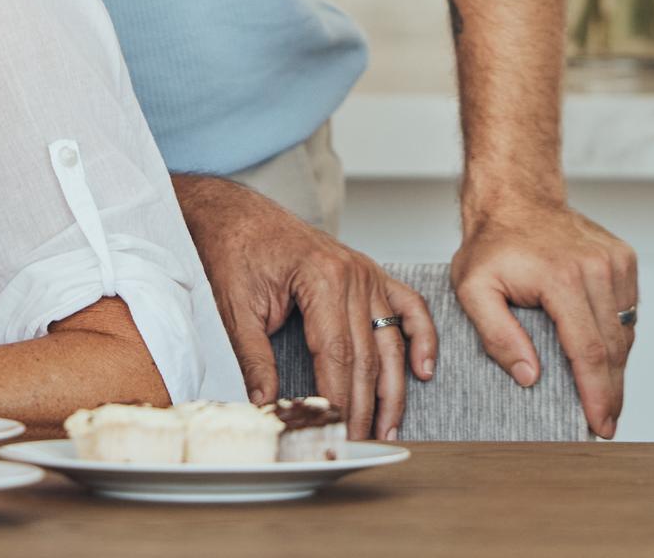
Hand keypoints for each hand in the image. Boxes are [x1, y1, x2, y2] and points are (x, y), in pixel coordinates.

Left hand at [175, 175, 433, 440]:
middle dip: (363, 405)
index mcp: (321, 278)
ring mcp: (365, 272)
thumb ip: (252, 358)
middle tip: (357, 440)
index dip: (338, 399)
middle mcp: (352, 274)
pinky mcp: (368, 273)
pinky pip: (407, 307)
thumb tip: (266, 404)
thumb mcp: (234, 306)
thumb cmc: (233, 249)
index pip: (337, 355)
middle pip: (367, 354)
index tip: (334, 431)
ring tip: (387, 425)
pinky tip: (421, 371)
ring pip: (390, 340)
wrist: (234, 213)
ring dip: (393, 388)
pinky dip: (420, 338)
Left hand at [452, 199, 636, 437]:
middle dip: (610, 391)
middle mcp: (596, 269)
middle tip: (604, 423)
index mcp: (560, 278)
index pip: (587, 350)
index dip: (596, 393)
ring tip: (603, 395)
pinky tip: (603, 354)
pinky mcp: (624, 259)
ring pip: (625, 332)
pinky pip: (628, 311)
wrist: (514, 197)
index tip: (600, 425)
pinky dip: (618, 337)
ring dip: (616, 367)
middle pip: (612, 347)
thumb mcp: (471, 288)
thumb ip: (496, 334)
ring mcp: (615, 261)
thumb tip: (529, 376)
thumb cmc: (490, 244)